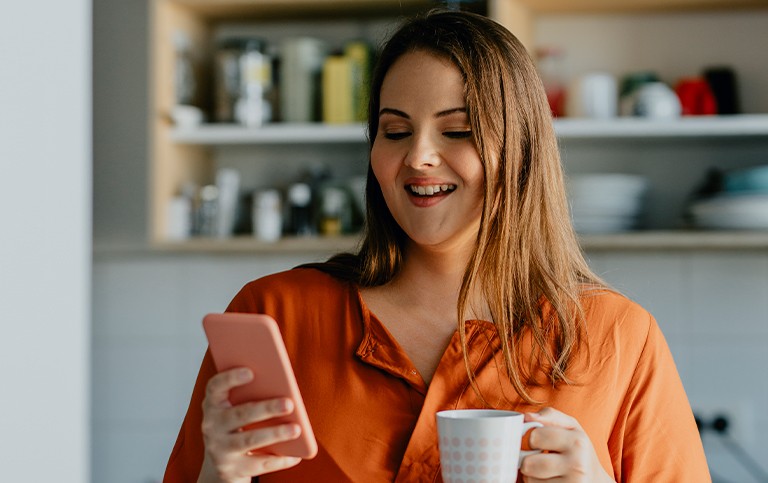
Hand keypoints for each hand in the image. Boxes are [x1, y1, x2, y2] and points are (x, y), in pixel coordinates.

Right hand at [197, 367, 302, 482]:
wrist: (222, 466)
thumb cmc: (237, 427)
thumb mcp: (236, 409)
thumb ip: (251, 395)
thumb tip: (283, 387)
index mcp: (213, 405)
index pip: (215, 387)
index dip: (230, 378)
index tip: (251, 371)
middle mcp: (212, 426)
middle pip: (240, 414)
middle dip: (266, 408)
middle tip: (289, 403)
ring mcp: (220, 450)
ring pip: (250, 440)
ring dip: (275, 433)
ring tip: (296, 429)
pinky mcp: (232, 470)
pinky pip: (259, 464)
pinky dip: (280, 460)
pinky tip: (296, 455)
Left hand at [519, 407, 613, 482]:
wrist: (596, 481)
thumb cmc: (578, 449)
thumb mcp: (570, 427)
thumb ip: (549, 416)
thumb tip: (527, 417)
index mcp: (577, 443)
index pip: (535, 436)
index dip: (531, 438)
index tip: (537, 441)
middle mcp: (577, 466)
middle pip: (528, 464)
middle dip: (527, 460)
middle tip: (538, 457)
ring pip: (529, 479)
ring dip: (531, 474)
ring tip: (545, 470)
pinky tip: (549, 480)